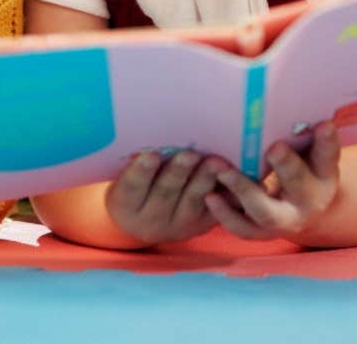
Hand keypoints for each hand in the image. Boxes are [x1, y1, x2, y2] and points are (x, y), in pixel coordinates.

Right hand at [104, 150, 221, 244]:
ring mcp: (178, 226)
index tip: (151, 154)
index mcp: (127, 206)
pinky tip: (230, 179)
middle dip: (179, 172)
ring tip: (215, 163)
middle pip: (165, 193)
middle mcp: (151, 220)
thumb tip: (153, 129)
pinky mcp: (199, 227)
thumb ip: (137, 163)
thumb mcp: (126, 178)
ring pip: (192, 202)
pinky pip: (213, 212)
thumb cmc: (134, 186)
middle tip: (190, 154)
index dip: (142, 171)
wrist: (145, 222)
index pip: (133, 187)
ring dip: (204, 180)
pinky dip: (223, 195)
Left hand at [204, 122, 339, 239]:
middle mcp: (309, 202)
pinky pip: (243, 228)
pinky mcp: (261, 232)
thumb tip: (293, 102)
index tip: (323, 124)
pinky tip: (209, 195)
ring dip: (243, 190)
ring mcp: (284, 221)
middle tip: (273, 147)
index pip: (328, 157)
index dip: (327, 142)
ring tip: (222, 170)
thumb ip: (302, 134)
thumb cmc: (298, 166)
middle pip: (299, 186)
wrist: (298, 208)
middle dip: (287, 166)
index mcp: (324, 176)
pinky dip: (225, 214)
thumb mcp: (307, 151)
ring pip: (266, 213)